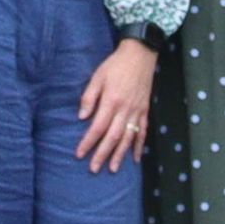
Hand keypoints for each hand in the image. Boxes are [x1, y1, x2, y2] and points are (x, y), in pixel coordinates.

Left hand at [75, 38, 156, 172]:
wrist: (140, 54)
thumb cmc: (115, 65)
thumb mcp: (97, 76)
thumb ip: (89, 97)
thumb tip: (82, 117)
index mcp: (111, 101)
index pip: (97, 127)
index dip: (88, 142)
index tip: (79, 154)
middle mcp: (125, 109)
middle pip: (113, 136)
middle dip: (102, 154)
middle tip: (94, 168)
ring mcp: (137, 111)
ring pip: (128, 137)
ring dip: (120, 154)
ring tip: (113, 168)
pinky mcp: (145, 110)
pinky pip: (143, 131)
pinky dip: (139, 145)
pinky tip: (136, 158)